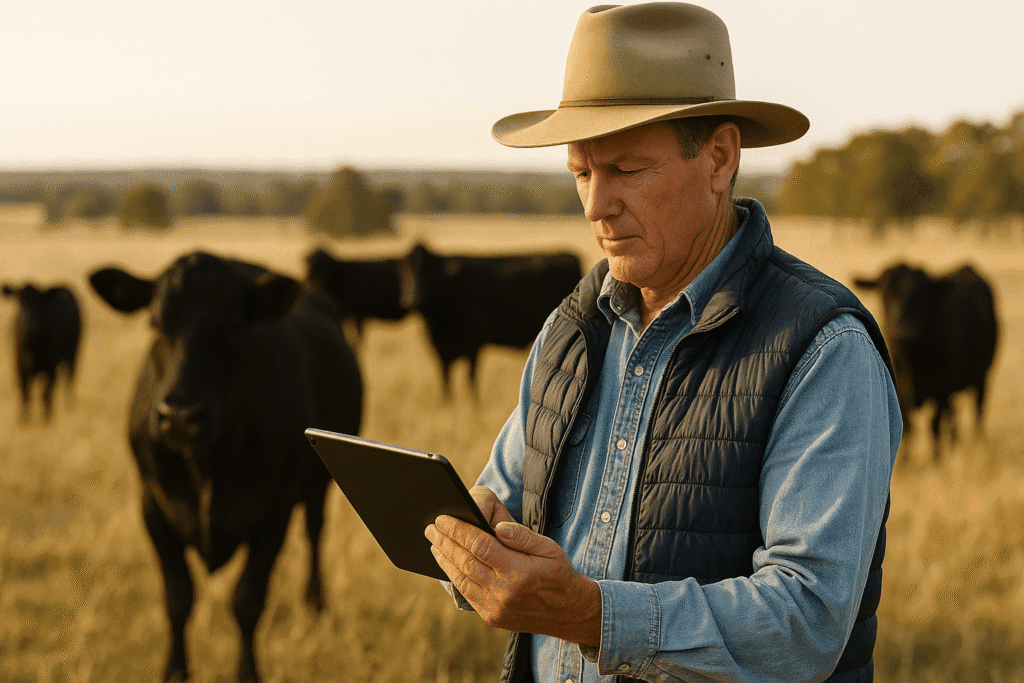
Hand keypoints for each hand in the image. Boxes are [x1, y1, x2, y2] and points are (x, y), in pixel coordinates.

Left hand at [425, 490, 600, 645]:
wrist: (568, 613)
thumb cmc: (557, 574)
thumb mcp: (549, 549)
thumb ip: (523, 536)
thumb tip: (498, 526)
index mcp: (519, 571)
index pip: (480, 545)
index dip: (458, 530)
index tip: (444, 518)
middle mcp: (504, 591)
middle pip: (465, 561)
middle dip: (445, 542)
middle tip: (431, 527)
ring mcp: (496, 607)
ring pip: (461, 578)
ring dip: (444, 559)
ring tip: (434, 543)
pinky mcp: (491, 617)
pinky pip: (467, 593)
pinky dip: (454, 576)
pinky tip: (447, 563)